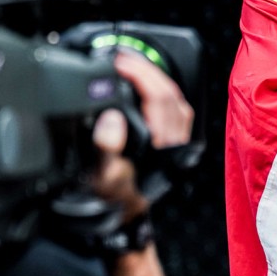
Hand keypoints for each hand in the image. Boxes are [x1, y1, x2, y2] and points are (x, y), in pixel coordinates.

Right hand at [91, 50, 194, 221]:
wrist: (122, 218)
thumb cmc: (111, 199)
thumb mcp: (99, 177)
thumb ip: (105, 149)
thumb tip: (112, 119)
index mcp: (160, 148)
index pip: (159, 98)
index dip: (139, 74)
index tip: (118, 60)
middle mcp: (174, 144)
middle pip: (170, 95)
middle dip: (146, 70)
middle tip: (121, 57)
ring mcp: (177, 144)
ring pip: (176, 101)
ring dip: (156, 78)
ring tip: (132, 66)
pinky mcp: (174, 145)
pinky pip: (177, 111)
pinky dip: (163, 93)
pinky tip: (149, 87)